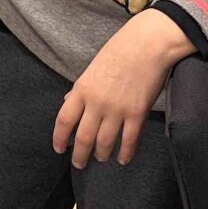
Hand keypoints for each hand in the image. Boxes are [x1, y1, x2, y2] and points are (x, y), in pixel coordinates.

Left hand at [52, 10, 194, 168]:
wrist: (148, 44)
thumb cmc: (119, 51)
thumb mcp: (92, 68)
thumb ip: (80, 89)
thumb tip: (68, 102)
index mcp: (82, 89)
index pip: (64, 120)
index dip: (59, 138)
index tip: (59, 149)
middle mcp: (96, 102)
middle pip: (83, 137)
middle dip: (80, 155)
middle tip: (79, 164)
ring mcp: (117, 109)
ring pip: (104, 142)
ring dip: (101, 154)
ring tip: (101, 158)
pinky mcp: (137, 113)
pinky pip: (128, 140)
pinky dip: (125, 153)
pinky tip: (122, 159)